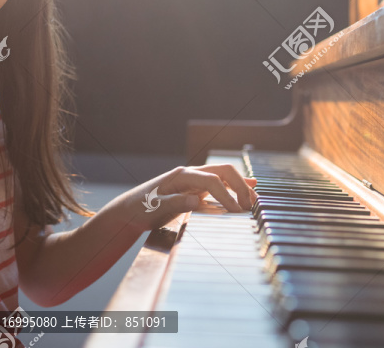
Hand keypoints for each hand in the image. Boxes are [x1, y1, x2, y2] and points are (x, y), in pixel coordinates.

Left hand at [126, 164, 257, 230]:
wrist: (128, 210)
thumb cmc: (139, 209)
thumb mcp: (154, 208)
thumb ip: (175, 203)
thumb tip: (196, 201)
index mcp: (181, 175)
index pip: (212, 180)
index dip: (227, 195)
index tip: (237, 210)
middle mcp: (190, 174)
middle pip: (223, 171)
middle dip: (240, 185)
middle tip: (251, 205)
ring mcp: (194, 180)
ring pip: (224, 176)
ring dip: (240, 185)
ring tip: (255, 199)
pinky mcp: (195, 188)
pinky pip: (220, 184)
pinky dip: (234, 186)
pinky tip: (249, 187)